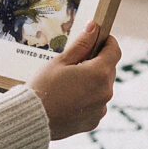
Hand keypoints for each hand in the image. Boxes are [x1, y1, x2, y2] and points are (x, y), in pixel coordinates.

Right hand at [26, 22, 120, 139]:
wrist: (33, 118)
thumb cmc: (44, 86)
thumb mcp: (61, 61)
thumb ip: (81, 44)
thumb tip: (94, 27)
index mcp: (99, 73)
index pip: (114, 51)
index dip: (108, 42)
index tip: (99, 38)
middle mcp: (105, 92)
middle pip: (108, 69)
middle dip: (96, 62)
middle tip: (75, 61)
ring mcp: (101, 108)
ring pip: (102, 87)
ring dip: (92, 81)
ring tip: (68, 82)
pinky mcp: (94, 121)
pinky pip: (96, 104)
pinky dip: (87, 98)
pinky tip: (68, 98)